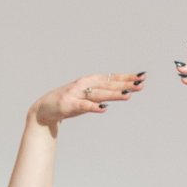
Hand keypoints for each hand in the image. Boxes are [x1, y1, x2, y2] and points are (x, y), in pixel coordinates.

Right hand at [28, 70, 145, 130]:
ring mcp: (76, 94)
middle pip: (108, 85)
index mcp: (90, 80)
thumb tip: (126, 90)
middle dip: (125, 85)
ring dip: (113, 95)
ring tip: (128, 95)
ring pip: (99, 94)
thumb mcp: (87, 95)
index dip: (127, 77)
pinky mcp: (69, 105)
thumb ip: (104, 92)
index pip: (112, 78)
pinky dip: (93, 107)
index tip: (142, 77)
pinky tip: (103, 109)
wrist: (44, 109)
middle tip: (140, 85)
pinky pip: (83, 106)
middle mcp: (84, 84)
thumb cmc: (68, 101)